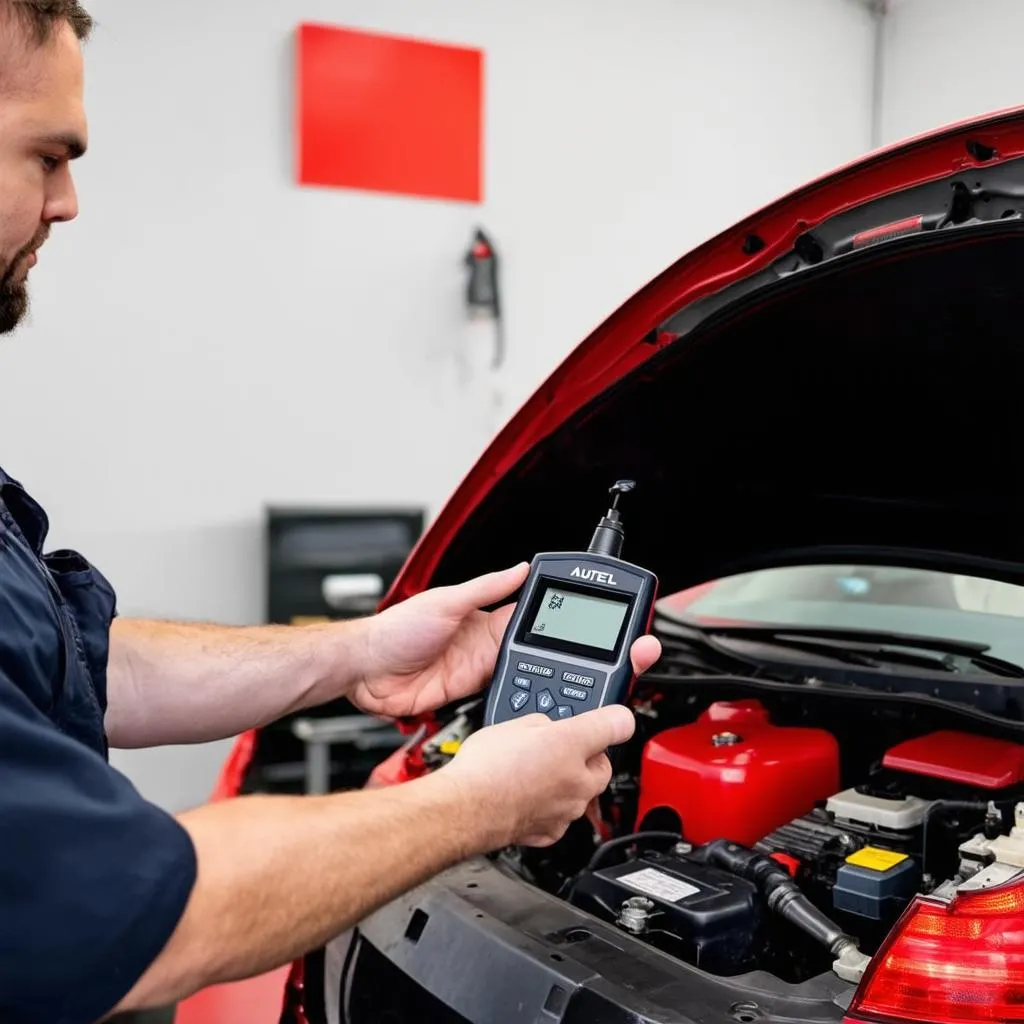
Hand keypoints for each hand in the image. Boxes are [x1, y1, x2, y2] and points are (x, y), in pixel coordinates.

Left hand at [349, 564, 661, 718]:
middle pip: (532, 651)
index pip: (528, 615)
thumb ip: (486, 588)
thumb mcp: (446, 600)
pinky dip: (514, 704)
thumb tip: (520, 568)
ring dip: (537, 681)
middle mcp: (484, 646)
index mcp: (483, 619)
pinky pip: (498, 700)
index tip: (585, 619)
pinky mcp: (466, 697)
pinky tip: (532, 708)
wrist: (366, 670)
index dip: (555, 617)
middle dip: (558, 656)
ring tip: (570, 687)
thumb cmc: (396, 628)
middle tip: (591, 660)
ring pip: (520, 677)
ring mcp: (476, 673)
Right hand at [442, 704, 636, 847]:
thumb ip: (544, 721)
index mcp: (572, 744)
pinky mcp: (550, 832)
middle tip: (560, 748)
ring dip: (567, 783)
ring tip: (535, 773)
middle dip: (586, 757)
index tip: (612, 720)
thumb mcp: (514, 722)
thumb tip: (551, 727)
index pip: (617, 726)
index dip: (613, 720)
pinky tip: (529, 796)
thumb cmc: (486, 767)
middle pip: (600, 765)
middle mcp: (578, 780)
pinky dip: (551, 807)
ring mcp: (566, 810)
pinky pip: (561, 816)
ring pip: (582, 793)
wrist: (464, 807)